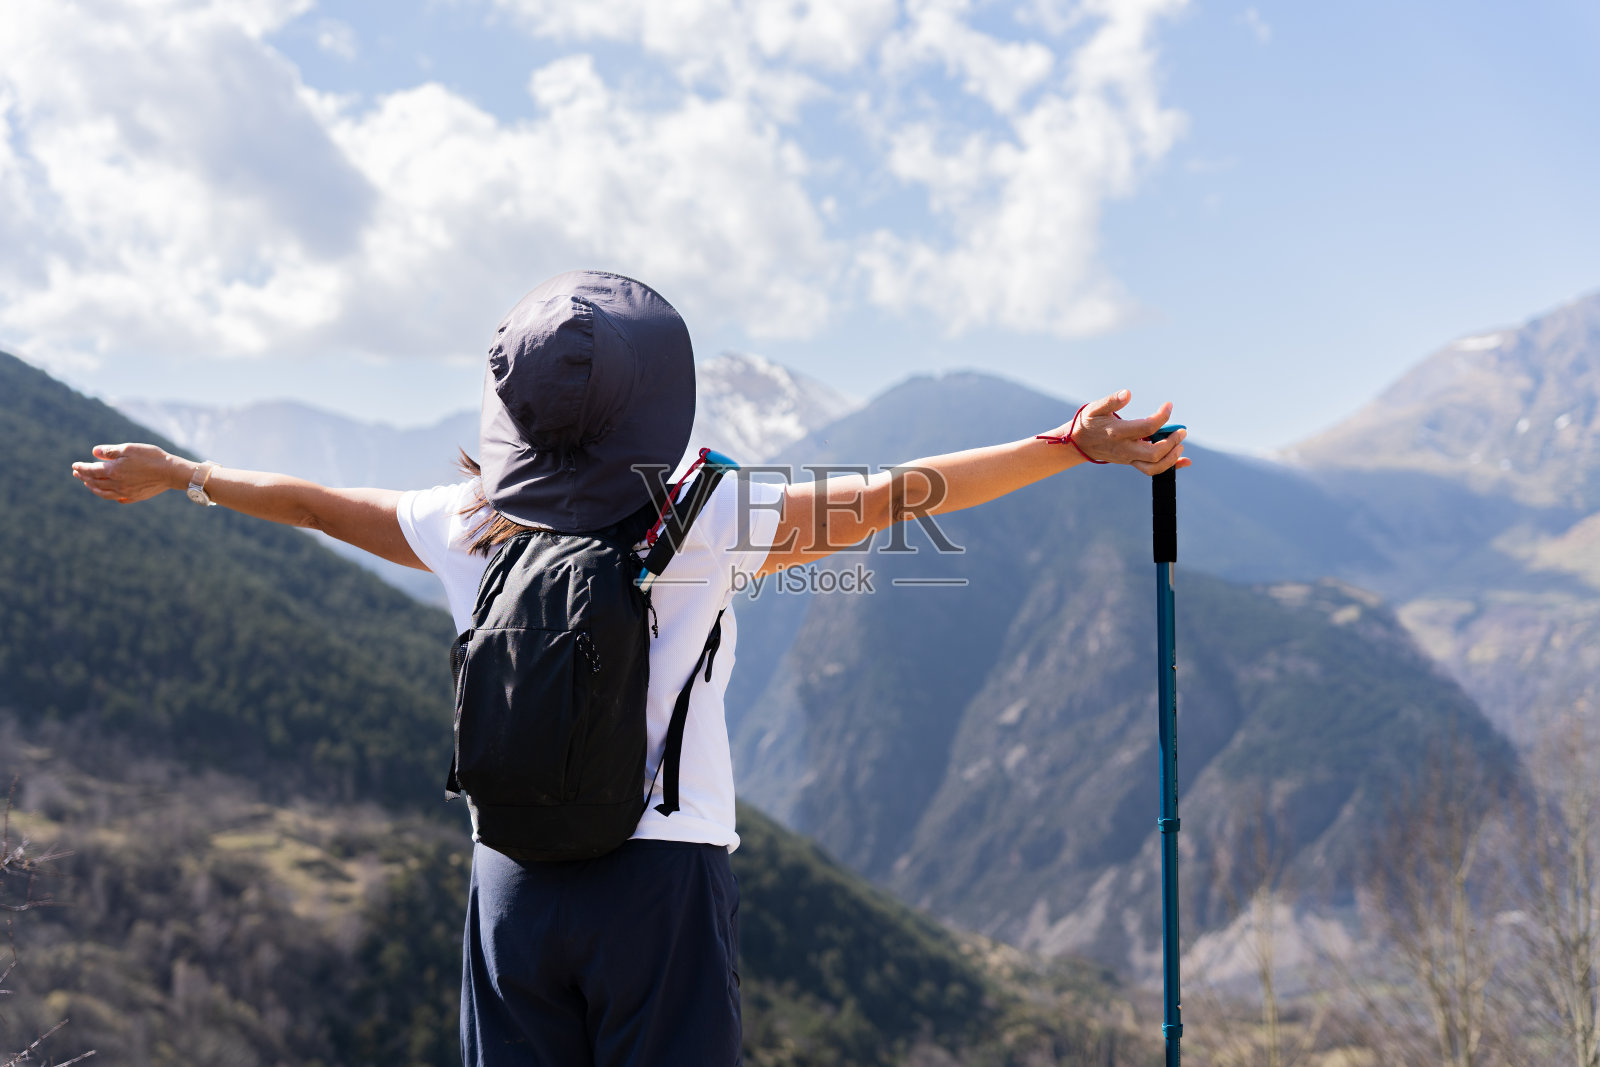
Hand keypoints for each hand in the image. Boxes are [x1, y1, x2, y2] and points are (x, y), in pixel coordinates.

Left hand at [71, 443, 190, 503]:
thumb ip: (110, 451)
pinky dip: (109, 496)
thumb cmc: (151, 457)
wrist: (171, 472)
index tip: (74, 466)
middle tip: (77, 473)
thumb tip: (94, 452)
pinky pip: (118, 499)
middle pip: (94, 482)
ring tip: (88, 484)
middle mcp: (116, 484)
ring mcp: (125, 492)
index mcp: (113, 471)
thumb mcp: (129, 448)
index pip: (90, 470)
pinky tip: (109, 494)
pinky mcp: (135, 497)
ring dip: (93, 488)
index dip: (81, 468)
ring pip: (103, 493)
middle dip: (84, 477)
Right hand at [1041, 390, 1190, 474]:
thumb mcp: (1095, 408)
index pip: (1147, 427)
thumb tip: (1127, 393)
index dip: (1162, 416)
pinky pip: (1152, 469)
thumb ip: (1111, 401)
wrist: (1078, 444)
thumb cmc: (1088, 422)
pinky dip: (1171, 467)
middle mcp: (1125, 449)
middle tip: (1181, 430)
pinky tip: (1186, 461)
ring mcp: (1128, 458)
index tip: (1169, 406)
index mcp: (1117, 433)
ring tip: (1180, 443)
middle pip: (1154, 453)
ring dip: (1172, 457)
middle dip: (1172, 442)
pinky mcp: (1132, 462)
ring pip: (1154, 467)